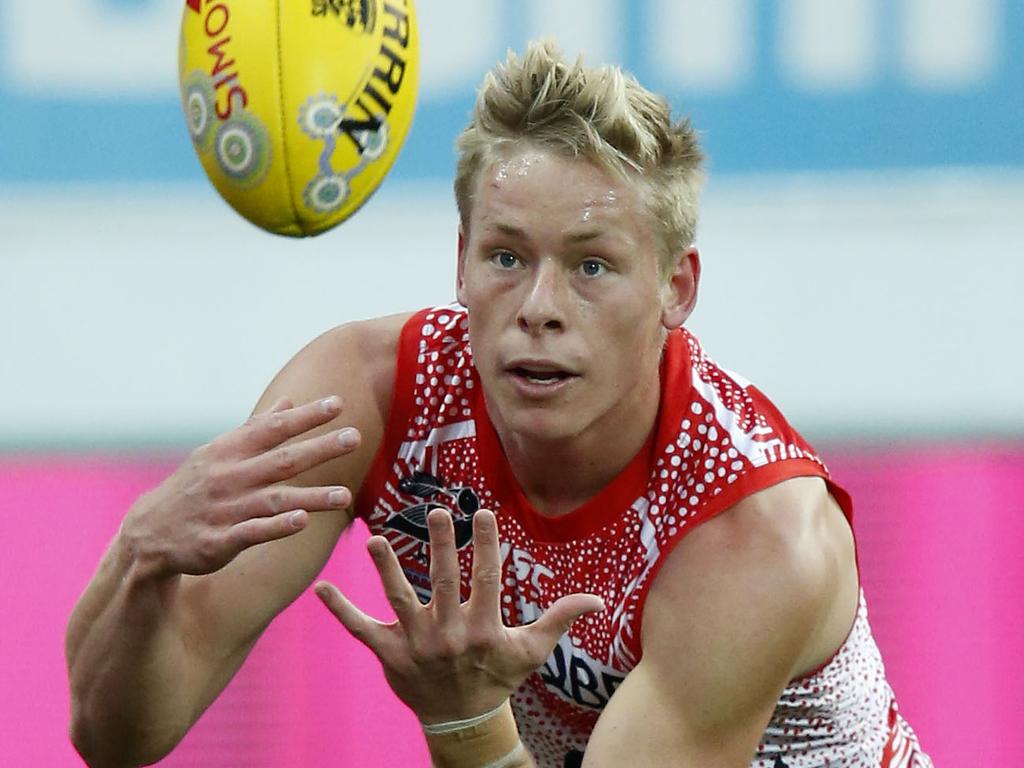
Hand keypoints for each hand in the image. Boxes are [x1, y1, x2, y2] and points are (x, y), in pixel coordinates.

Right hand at [118, 395, 359, 577]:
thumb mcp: (218, 453)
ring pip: (275, 499)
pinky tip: (302, 522)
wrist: (148, 535)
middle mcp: (229, 477)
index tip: (338, 403)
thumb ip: (256, 429)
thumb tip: (288, 401)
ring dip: (312, 497)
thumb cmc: (193, 488)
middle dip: (320, 448)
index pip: (273, 428)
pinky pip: (253, 532)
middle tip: (356, 437)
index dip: (306, 416)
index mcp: (229, 451)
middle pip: (282, 460)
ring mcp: (225, 509)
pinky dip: (276, 526)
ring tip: (345, 495)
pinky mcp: (220, 541)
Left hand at [316, 508, 604, 723]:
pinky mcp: (389, 654)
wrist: (463, 722)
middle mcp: (449, 635)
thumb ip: (559, 619)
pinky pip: (361, 630)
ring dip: (387, 570)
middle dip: (443, 545)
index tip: (484, 512)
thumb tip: (597, 600)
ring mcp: (416, 645)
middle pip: (444, 582)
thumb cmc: (498, 678)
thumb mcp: (531, 651)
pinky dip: (340, 610)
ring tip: (377, 541)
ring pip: (399, 601)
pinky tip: (320, 588)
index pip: (488, 580)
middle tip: (439, 512)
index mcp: (484, 629)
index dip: (487, 546)